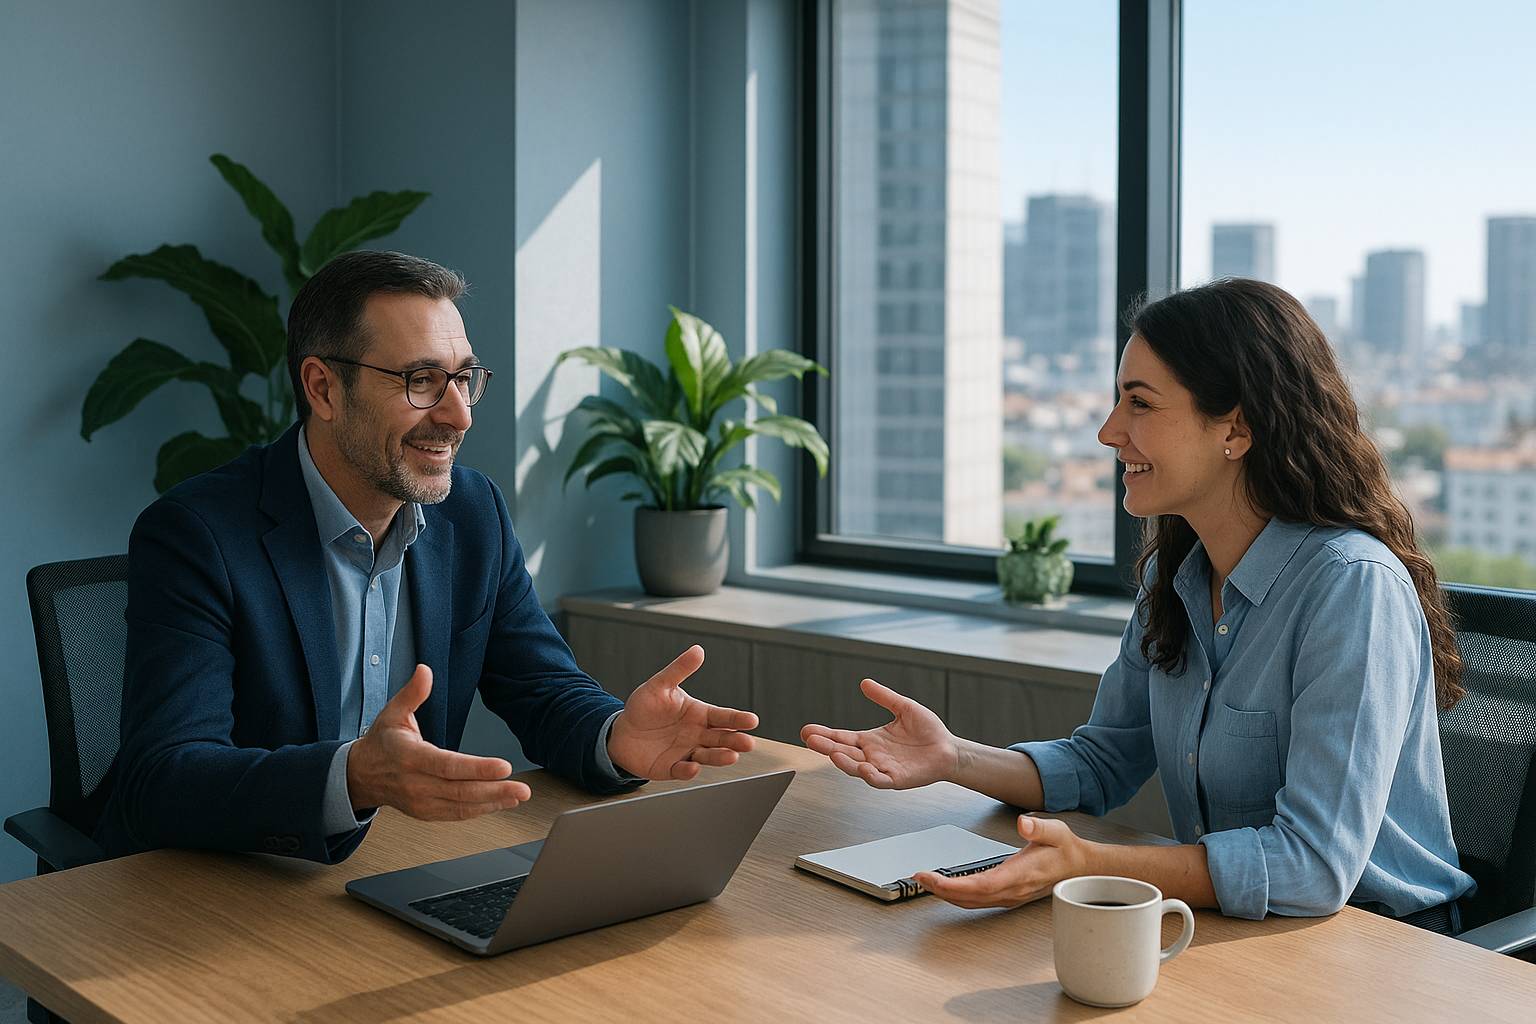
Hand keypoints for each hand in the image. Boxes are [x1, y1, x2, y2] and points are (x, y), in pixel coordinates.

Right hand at [346, 664, 531, 820]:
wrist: (361, 775)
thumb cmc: (381, 743)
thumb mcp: (392, 712)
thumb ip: (413, 693)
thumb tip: (425, 671)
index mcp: (409, 757)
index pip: (447, 765)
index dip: (476, 768)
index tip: (503, 767)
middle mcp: (416, 783)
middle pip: (460, 790)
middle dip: (495, 790)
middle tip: (521, 788)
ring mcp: (421, 801)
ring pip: (461, 806)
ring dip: (493, 802)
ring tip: (517, 796)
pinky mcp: (427, 812)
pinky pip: (457, 814)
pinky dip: (480, 810)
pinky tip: (500, 803)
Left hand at [607, 645, 758, 779]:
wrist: (622, 732)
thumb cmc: (645, 707)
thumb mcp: (660, 685)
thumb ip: (679, 669)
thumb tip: (697, 650)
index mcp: (700, 714)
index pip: (723, 716)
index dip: (738, 719)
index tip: (752, 720)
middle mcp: (698, 735)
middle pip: (722, 738)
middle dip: (736, 741)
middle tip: (747, 743)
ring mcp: (686, 752)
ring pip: (708, 756)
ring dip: (719, 757)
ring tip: (731, 756)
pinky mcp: (672, 768)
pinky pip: (682, 770)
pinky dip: (689, 770)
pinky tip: (693, 767)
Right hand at [800, 678, 958, 789]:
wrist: (949, 749)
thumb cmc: (928, 731)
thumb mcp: (904, 708)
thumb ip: (884, 697)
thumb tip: (864, 682)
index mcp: (870, 740)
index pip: (842, 737)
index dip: (825, 734)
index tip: (807, 730)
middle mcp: (872, 755)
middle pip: (843, 752)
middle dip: (826, 747)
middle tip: (810, 740)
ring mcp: (883, 768)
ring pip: (857, 768)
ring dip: (844, 762)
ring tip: (832, 754)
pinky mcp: (897, 779)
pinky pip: (880, 780)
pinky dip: (871, 776)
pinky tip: (864, 768)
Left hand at [914, 815, 1098, 908]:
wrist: (1080, 868)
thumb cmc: (1065, 849)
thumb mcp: (1056, 830)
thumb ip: (1039, 828)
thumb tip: (1024, 824)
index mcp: (1020, 874)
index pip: (981, 885)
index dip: (954, 885)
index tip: (932, 878)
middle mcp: (1012, 890)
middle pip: (970, 897)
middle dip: (941, 889)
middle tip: (917, 877)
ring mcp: (1009, 896)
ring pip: (972, 902)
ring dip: (947, 894)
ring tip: (925, 882)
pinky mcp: (1007, 896)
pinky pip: (978, 901)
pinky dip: (958, 896)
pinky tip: (946, 888)